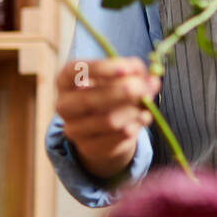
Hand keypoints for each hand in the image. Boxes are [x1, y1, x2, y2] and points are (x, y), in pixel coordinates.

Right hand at [55, 57, 160, 181]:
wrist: (103, 128)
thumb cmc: (110, 93)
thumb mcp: (120, 78)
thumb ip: (135, 74)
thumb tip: (152, 79)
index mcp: (65, 81)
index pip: (76, 70)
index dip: (101, 68)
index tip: (126, 69)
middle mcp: (64, 105)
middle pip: (89, 99)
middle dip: (122, 92)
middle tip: (145, 87)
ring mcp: (74, 129)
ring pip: (108, 121)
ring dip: (133, 111)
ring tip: (148, 103)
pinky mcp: (89, 148)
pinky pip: (116, 137)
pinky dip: (135, 126)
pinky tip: (144, 117)